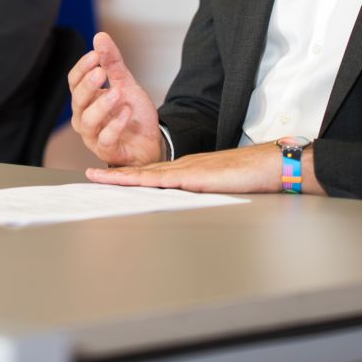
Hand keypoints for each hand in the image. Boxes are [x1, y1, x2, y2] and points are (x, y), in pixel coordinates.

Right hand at [68, 31, 163, 166]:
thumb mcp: (125, 83)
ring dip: (102, 105)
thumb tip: (100, 36)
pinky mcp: (107, 151)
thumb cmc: (132, 113)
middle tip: (101, 72)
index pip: (74, 81)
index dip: (82, 68)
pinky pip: (106, 139)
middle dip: (88, 85)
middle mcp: (84, 117)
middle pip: (77, 100)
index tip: (96, 55)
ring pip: (88, 121)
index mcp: (85, 99)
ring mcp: (93, 136)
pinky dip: (116, 125)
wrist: (151, 140)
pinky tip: (126, 112)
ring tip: (117, 93)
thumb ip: (112, 62)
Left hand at [85, 143, 322, 194]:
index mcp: (189, 170)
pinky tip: (126, 180)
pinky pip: (163, 180)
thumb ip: (205, 189)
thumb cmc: (253, 176)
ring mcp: (188, 170)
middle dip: (115, 175)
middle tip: (89, 177)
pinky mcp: (195, 177)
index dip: (128, 176)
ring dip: (120, 176)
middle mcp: (183, 168)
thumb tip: (194, 197)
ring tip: (95, 177)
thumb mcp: (221, 186)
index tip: (107, 178)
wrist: (271, 164)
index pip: (152, 174)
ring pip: (146, 174)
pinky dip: (142, 180)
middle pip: (142, 173)